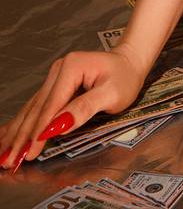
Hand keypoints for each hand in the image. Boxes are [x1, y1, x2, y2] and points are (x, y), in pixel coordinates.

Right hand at [0, 46, 146, 174]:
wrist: (129, 61)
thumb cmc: (125, 77)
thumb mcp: (112, 94)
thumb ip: (84, 108)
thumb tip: (57, 126)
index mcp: (72, 68)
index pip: (51, 106)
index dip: (38, 132)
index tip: (28, 153)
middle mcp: (59, 70)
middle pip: (37, 109)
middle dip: (21, 137)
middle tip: (8, 161)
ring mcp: (55, 76)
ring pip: (32, 109)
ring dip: (17, 132)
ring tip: (2, 153)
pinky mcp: (55, 85)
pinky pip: (36, 107)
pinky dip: (22, 123)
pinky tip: (7, 135)